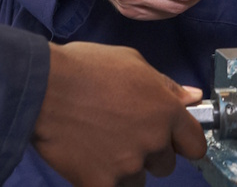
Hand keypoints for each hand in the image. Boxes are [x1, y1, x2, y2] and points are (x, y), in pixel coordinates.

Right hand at [35, 42, 207, 186]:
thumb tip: (193, 98)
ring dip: (125, 169)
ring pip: (137, 179)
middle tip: (122, 136)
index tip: (171, 140)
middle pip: (165, 164)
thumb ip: (166, 85)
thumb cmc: (85, 68)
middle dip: (149, 153)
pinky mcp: (101, 183)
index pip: (195, 144)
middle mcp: (154, 141)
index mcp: (167, 111)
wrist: (42, 88)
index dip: (183, 142)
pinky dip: (101, 180)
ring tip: (100, 146)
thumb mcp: (132, 62)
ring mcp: (128, 165)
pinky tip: (87, 162)